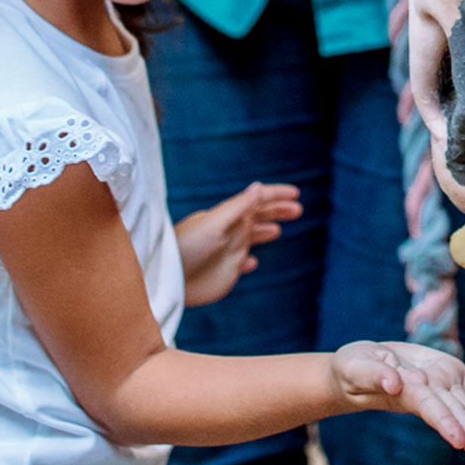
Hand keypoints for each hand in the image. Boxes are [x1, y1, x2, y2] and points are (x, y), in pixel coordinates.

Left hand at [174, 181, 299, 305]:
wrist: (166, 278)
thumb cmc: (186, 248)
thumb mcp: (213, 224)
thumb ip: (237, 207)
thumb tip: (259, 187)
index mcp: (228, 216)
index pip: (256, 201)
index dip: (275, 195)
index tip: (296, 193)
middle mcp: (229, 232)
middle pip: (257, 217)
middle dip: (277, 211)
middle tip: (298, 208)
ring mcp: (227, 252)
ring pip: (251, 238)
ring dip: (265, 231)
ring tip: (277, 229)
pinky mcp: (225, 273)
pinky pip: (241, 264)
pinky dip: (249, 262)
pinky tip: (253, 263)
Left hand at [330, 340, 464, 464]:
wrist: (362, 363)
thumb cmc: (357, 366)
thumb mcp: (355, 368)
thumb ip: (373, 374)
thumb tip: (394, 383)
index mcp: (410, 370)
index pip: (430, 399)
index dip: (445, 419)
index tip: (459, 441)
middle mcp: (433, 372)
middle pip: (454, 406)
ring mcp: (446, 376)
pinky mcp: (453, 384)